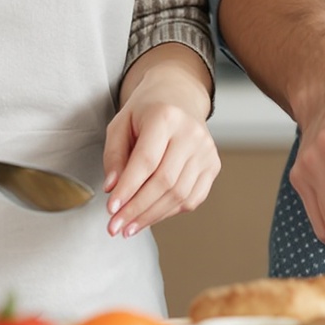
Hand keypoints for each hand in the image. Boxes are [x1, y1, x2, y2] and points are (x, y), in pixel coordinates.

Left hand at [101, 65, 218, 237]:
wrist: (177, 97)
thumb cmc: (145, 112)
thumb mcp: (120, 125)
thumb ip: (114, 156)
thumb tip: (113, 189)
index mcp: (166, 117)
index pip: (146, 160)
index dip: (128, 188)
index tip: (111, 209)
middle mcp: (191, 133)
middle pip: (164, 181)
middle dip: (137, 209)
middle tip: (116, 226)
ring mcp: (206, 150)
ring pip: (179, 194)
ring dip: (151, 215)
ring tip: (129, 226)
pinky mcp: (213, 165)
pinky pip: (192, 198)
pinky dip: (169, 212)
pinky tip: (150, 216)